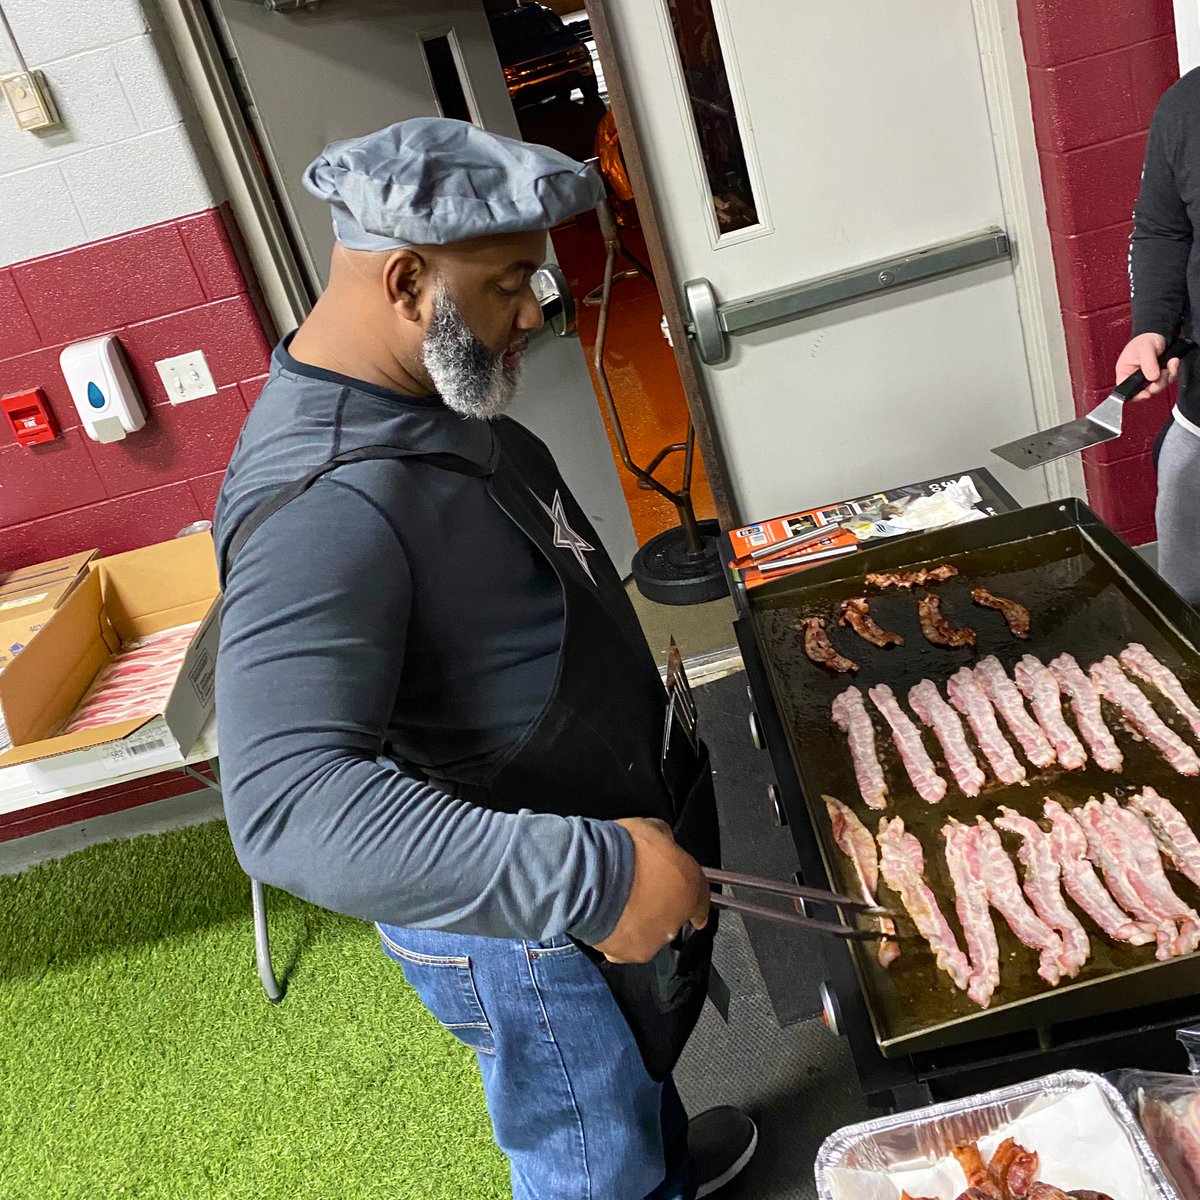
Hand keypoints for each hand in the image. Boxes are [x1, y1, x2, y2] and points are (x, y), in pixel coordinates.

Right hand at [592, 817, 709, 963]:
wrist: (590, 873)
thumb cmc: (621, 848)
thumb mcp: (652, 827)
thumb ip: (664, 841)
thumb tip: (662, 842)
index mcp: (689, 887)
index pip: (701, 899)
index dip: (693, 899)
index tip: (690, 903)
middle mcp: (676, 919)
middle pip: (673, 916)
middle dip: (660, 905)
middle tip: (639, 889)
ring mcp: (652, 940)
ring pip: (651, 933)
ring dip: (640, 921)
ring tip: (619, 904)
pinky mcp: (627, 954)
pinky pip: (626, 945)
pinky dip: (619, 934)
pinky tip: (608, 918)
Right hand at [1115, 331, 1177, 399]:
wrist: (1158, 333)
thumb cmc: (1145, 339)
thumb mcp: (1144, 349)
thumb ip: (1148, 364)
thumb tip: (1152, 378)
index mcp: (1125, 372)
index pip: (1126, 390)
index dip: (1136, 395)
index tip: (1146, 394)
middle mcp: (1135, 377)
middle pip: (1146, 391)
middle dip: (1157, 383)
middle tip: (1163, 372)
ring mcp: (1148, 377)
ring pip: (1158, 386)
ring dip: (1167, 376)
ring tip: (1170, 363)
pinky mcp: (1159, 375)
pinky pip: (1167, 380)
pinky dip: (1173, 372)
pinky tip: (1173, 362)